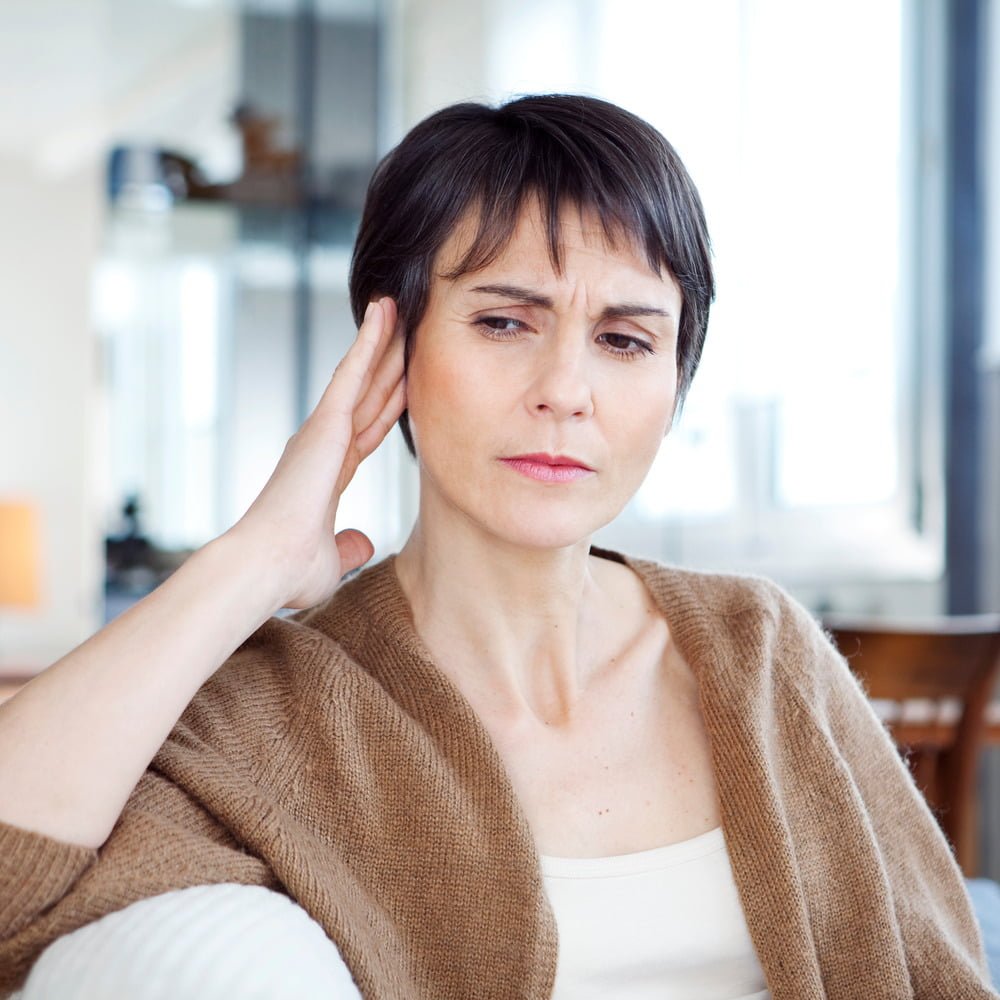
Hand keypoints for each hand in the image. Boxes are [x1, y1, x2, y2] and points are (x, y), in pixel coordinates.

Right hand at [228, 298, 405, 609]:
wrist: (267, 566)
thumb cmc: (290, 572)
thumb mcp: (331, 560)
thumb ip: (349, 546)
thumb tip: (364, 543)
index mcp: (327, 473)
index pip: (367, 430)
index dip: (387, 403)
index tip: (404, 381)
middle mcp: (324, 446)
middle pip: (368, 395)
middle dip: (389, 364)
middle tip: (408, 329)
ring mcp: (323, 431)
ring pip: (361, 375)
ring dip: (381, 340)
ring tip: (398, 307)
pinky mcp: (323, 423)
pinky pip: (352, 373)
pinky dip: (368, 342)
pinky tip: (382, 314)